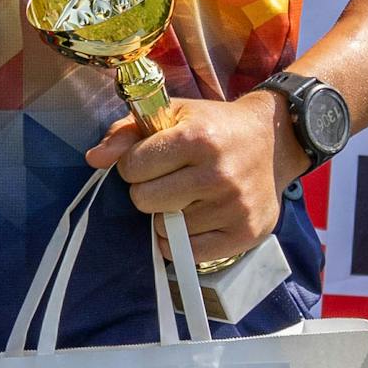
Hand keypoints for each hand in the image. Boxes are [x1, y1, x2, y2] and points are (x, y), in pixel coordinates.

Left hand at [88, 94, 290, 269]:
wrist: (274, 140)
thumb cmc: (214, 127)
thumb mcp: (173, 114)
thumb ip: (127, 133)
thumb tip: (94, 159)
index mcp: (198, 138)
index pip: (133, 167)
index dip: (135, 164)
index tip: (151, 160)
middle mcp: (218, 174)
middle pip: (144, 201)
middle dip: (148, 190)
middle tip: (169, 180)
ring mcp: (233, 207)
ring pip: (164, 229)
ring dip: (167, 216)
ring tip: (189, 196)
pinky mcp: (244, 233)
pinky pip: (187, 252)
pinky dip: (182, 240)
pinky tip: (196, 218)